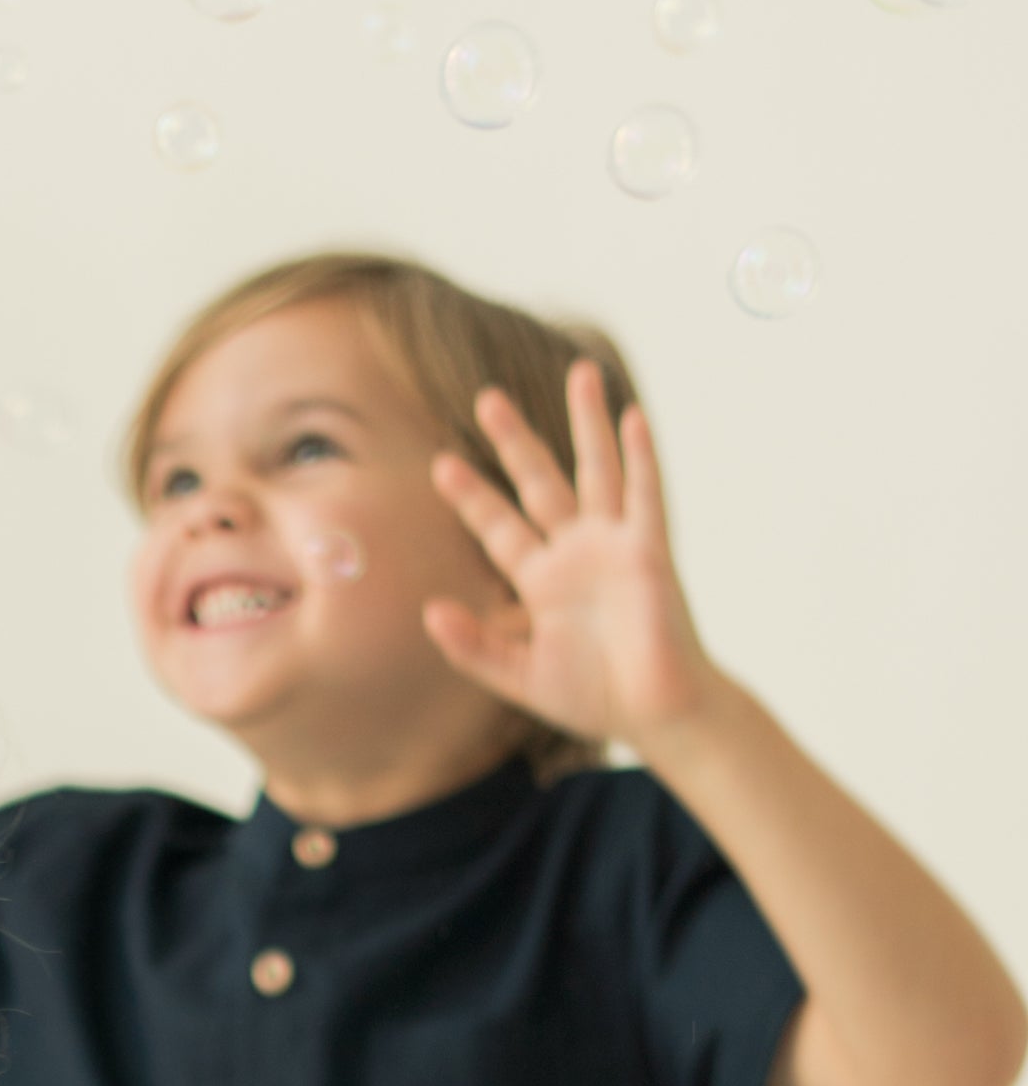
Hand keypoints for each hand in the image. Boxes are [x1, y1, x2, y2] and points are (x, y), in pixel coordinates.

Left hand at [425, 362, 720, 755]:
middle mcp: (575, 553)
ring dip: (588, 423)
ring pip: (596, 470)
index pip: (499, 527)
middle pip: (540, 483)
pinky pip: (645, 494)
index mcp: (542, 581)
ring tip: (582, 372)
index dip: (472, 497)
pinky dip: (640, 455)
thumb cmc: (596, 697)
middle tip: (487, 399)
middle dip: (516, 442)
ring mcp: (614, 545)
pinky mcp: (649, 551)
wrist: (657, 713)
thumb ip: (475, 648)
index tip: (441, 464)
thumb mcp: (520, 675)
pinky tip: (632, 417)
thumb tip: (429, 613)